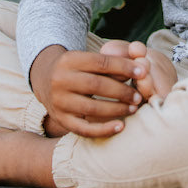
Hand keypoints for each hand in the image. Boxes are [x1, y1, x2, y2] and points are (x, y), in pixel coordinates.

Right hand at [30, 45, 144, 137]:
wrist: (46, 79)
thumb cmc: (78, 68)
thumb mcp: (87, 58)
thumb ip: (111, 61)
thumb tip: (139, 67)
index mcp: (69, 60)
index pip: (100, 62)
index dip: (123, 67)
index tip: (142, 72)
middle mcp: (60, 80)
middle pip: (96, 85)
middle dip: (121, 91)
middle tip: (139, 95)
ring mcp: (59, 101)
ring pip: (91, 108)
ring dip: (116, 109)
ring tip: (134, 108)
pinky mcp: (61, 119)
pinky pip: (83, 128)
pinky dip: (103, 129)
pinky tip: (120, 126)